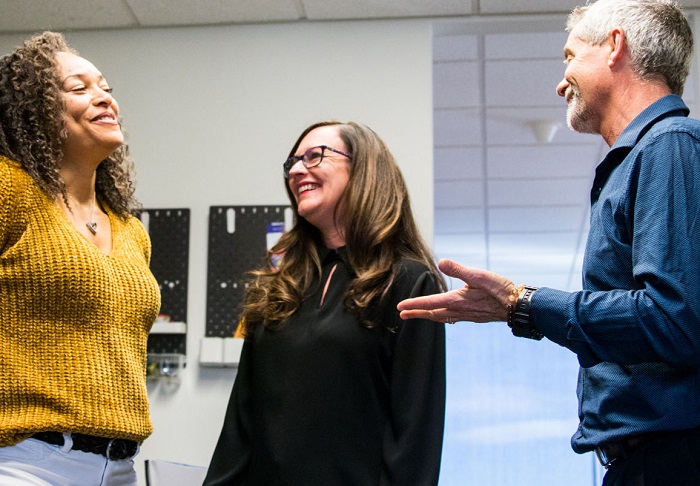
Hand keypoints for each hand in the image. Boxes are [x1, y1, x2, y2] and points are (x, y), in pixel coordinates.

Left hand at [397, 259, 516, 323]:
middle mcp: (459, 310)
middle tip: (402, 314)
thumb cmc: (499, 289)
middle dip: (416, 313)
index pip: (429, 303)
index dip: (413, 304)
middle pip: (432, 313)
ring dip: (428, 316)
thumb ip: (458, 269)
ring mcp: (466, 315)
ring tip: (418, 315)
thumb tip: (441, 262)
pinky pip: (452, 318)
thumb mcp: (478, 275)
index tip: (400, 307)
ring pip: (442, 317)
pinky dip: (442, 317)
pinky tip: (444, 315)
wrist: (517, 307)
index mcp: (457, 300)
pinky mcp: (473, 316)